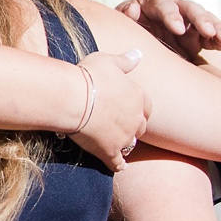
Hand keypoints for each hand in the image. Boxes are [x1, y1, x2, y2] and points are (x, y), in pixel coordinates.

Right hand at [72, 51, 148, 173]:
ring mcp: (124, 137)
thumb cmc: (89, 76)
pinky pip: (118, 163)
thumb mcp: (108, 61)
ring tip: (117, 144)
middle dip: (133, 127)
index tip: (131, 109)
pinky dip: (119, 164)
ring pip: (131, 144)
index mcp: (138, 97)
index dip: (139, 109)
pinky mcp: (110, 151)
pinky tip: (119, 166)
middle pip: (141, 127)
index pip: (147, 107)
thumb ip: (125, 60)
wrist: (74, 98)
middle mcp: (136, 119)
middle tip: (121, 126)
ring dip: (126, 144)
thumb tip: (138, 53)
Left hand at [119, 0, 220, 60]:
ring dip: (217, 28)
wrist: (137, 42)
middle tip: (209, 32)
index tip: (177, 29)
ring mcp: (189, 20)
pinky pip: (212, 34)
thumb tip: (133, 9)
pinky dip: (220, 38)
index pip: (164, 5)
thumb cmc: (128, 29)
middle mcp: (175, 8)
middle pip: (191, 8)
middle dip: (201, 20)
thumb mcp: (123, 22)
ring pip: (206, 19)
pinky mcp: (198, 34)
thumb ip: (126, 15)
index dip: (172, 16)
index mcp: (154, 3)